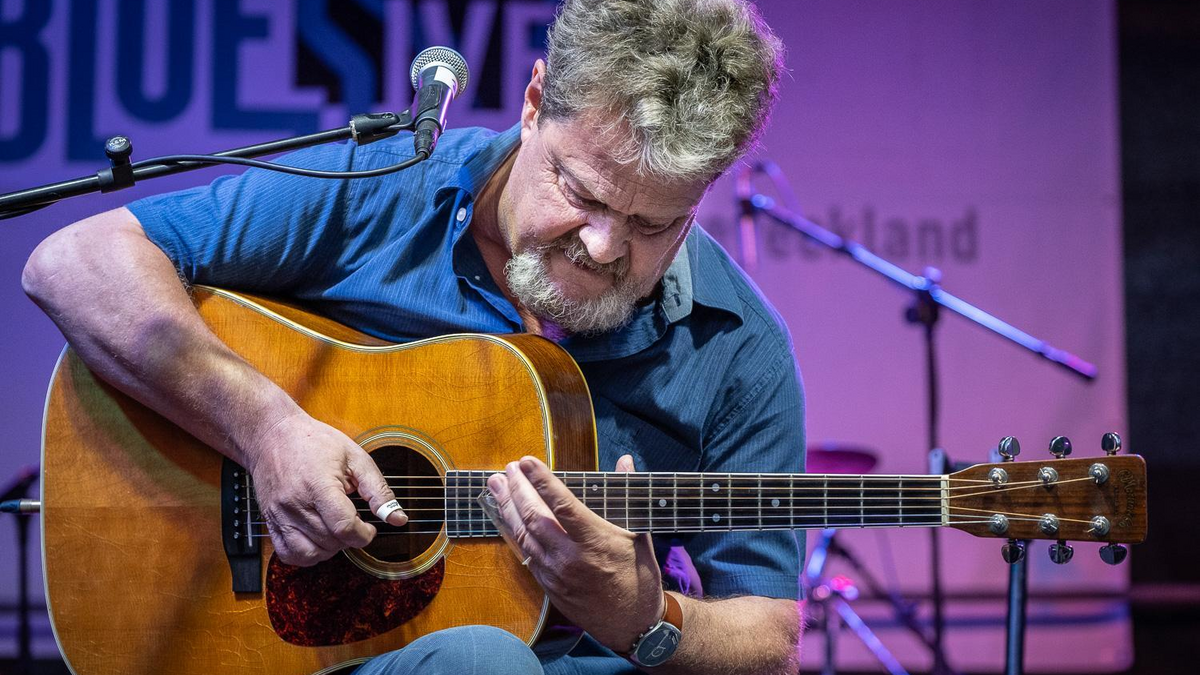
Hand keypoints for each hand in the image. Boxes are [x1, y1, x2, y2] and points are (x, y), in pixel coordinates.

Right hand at [246, 410, 406, 566]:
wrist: (272, 435)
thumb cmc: (315, 442)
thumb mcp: (355, 457)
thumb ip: (378, 490)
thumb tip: (397, 518)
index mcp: (319, 485)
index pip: (344, 528)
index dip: (364, 535)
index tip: (369, 528)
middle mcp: (296, 504)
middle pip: (330, 542)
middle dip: (350, 539)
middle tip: (354, 522)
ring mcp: (280, 515)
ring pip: (310, 554)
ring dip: (330, 549)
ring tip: (336, 530)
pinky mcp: (270, 521)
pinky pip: (288, 554)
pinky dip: (306, 555)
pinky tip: (318, 539)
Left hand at [487, 454, 663, 651]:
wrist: (633, 625)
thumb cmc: (640, 577)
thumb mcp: (640, 533)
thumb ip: (628, 492)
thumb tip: (625, 460)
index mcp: (595, 541)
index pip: (561, 503)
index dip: (541, 480)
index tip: (527, 461)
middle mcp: (571, 557)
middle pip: (534, 516)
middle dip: (518, 489)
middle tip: (508, 468)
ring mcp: (556, 574)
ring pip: (523, 535)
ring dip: (507, 508)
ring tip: (497, 486)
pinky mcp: (548, 586)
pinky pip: (525, 555)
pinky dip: (513, 533)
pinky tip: (506, 518)